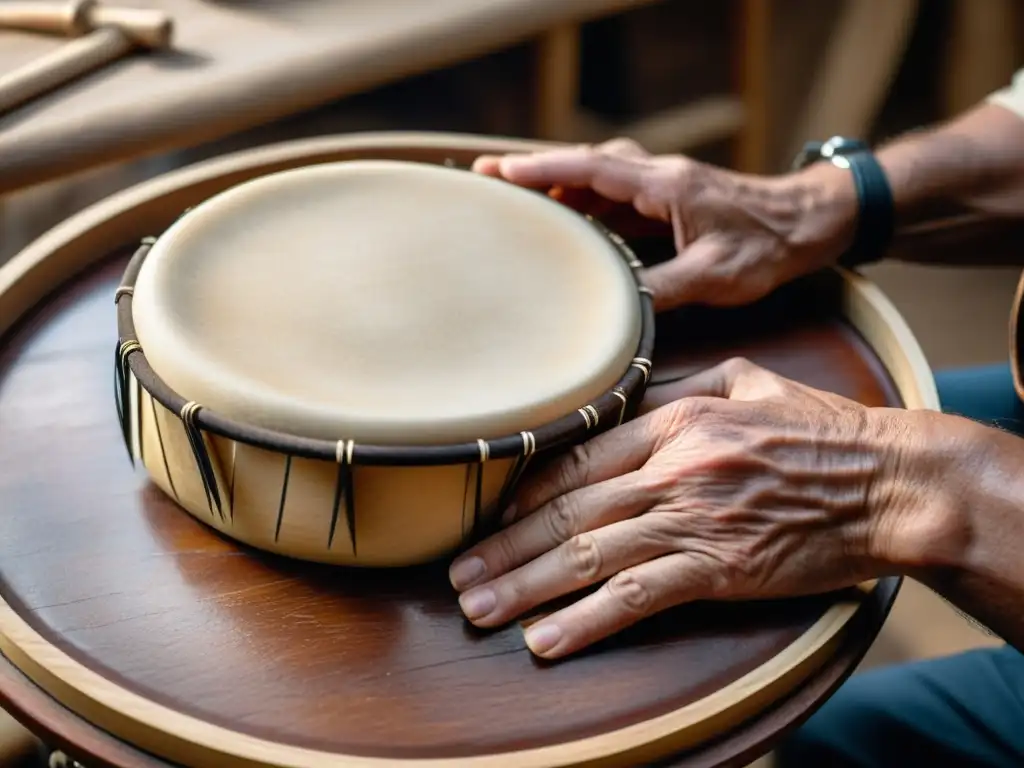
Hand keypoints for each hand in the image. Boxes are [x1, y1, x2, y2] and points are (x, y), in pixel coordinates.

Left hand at [448, 358, 919, 659]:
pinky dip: (585, 621)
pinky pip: (636, 598)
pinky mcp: (718, 568)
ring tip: (478, 609)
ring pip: (587, 555)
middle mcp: (671, 468)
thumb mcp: (753, 381)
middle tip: (458, 575)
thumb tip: (638, 390)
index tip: (492, 520)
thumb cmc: (825, 433)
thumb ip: (688, 384)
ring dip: (524, 587)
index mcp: (676, 420)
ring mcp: (692, 519)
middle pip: (566, 510)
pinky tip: (546, 640)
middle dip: (504, 547)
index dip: (525, 494)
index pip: (577, 459)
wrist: (889, 483)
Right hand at [473, 139, 857, 311]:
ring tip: (514, 200)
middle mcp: (657, 176)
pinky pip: (612, 193)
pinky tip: (565, 219)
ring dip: (556, 184)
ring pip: (596, 176)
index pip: (592, 169)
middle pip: (584, 165)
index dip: (544, 170)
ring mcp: (661, 186)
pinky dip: (582, 200)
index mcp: (664, 185)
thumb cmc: (767, 245)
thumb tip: (616, 311)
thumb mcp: (716, 275)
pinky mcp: (667, 199)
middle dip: (536, 170)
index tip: (502, 173)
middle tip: (489, 180)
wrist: (808, 222)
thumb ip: (664, 290)